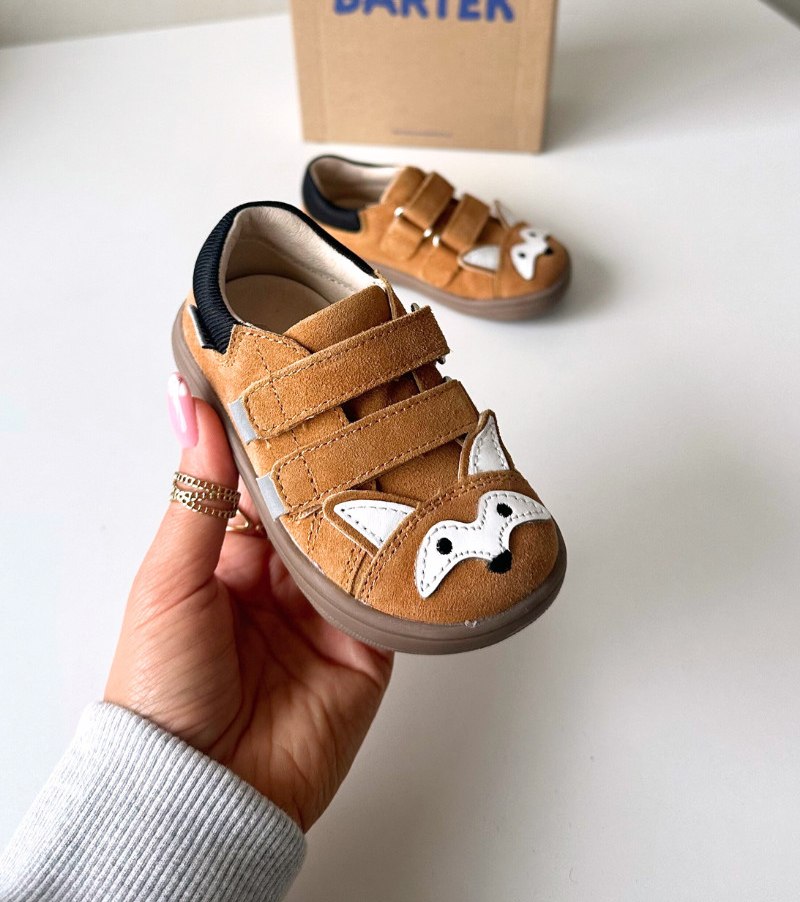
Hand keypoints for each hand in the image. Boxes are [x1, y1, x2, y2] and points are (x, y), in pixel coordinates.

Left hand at [105, 374, 392, 830]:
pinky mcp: (367, 647)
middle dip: (347, 461)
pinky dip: (411, 558)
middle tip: (378, 398)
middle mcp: (279, 580)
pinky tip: (428, 514)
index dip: (289, 436)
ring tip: (411, 440)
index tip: (313, 379)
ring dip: (384, 499)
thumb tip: (186, 401)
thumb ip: (199, 491)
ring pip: (365, 537)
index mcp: (228, 558)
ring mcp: (326, 612)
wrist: (200, 794)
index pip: (268, 481)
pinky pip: (396, 592)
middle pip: (323, 503)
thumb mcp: (169, 578)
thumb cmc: (161, 689)